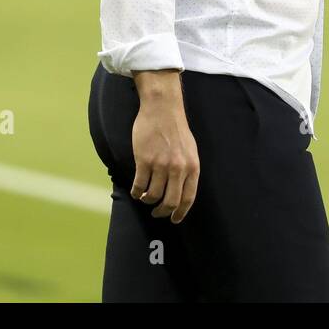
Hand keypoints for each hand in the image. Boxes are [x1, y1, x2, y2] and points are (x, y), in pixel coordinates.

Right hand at [130, 70, 199, 222]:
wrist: (162, 108)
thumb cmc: (176, 129)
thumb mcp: (190, 150)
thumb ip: (188, 169)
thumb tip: (183, 191)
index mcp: (192, 166)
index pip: (188, 198)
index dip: (180, 212)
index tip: (174, 219)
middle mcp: (178, 168)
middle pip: (170, 202)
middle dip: (162, 212)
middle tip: (157, 212)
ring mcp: (161, 165)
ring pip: (153, 195)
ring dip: (147, 200)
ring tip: (144, 197)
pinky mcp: (144, 160)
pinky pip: (139, 185)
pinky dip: (136, 192)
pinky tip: (136, 191)